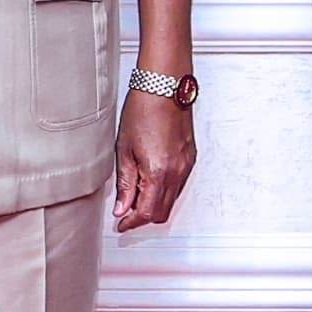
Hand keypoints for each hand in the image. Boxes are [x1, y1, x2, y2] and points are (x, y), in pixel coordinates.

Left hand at [112, 87, 196, 231]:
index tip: (121, 224)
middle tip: (125, 212)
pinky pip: (178, 185)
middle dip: (142, 217)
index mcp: (158, 173)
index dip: (131, 223)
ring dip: (153, 203)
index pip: (146, 212)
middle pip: (161, 212)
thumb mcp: (124, 150)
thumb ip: (125, 183)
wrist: (164, 87)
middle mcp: (177, 173)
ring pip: (171, 200)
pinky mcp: (190, 158)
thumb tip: (122, 207)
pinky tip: (149, 181)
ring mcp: (186, 166)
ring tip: (134, 194)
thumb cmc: (143, 111)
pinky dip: (164, 190)